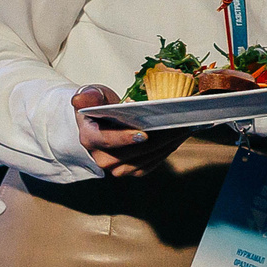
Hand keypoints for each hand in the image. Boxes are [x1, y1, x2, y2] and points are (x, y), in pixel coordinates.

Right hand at [72, 84, 189, 177]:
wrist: (102, 123)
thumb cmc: (99, 106)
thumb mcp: (92, 95)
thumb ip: (88, 96)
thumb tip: (81, 100)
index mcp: (89, 139)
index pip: (107, 141)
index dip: (125, 139)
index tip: (143, 134)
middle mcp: (103, 159)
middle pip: (135, 151)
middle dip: (158, 136)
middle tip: (179, 122)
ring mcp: (120, 168)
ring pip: (149, 156)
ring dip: (169, 142)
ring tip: (185, 126)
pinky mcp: (135, 171)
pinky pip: (155, 161)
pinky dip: (170, 147)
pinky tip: (181, 134)